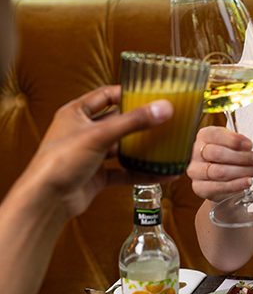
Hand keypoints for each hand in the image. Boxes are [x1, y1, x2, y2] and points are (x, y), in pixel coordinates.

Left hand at [25, 85, 174, 218]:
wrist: (46, 200)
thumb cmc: (59, 162)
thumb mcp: (100, 135)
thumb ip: (133, 122)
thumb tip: (162, 108)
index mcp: (76, 113)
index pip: (105, 95)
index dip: (127, 94)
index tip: (149, 96)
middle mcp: (83, 132)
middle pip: (117, 122)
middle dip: (139, 123)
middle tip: (162, 121)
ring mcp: (90, 155)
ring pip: (121, 148)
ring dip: (142, 149)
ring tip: (164, 145)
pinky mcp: (96, 176)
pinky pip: (123, 171)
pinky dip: (141, 173)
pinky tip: (160, 173)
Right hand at [187, 125, 252, 201]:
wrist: (220, 180)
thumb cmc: (228, 158)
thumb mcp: (233, 146)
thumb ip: (239, 145)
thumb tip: (249, 148)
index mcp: (204, 136)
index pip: (216, 135)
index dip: (234, 140)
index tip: (250, 145)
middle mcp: (196, 152)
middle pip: (218, 154)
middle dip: (242, 157)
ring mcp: (195, 171)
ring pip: (220, 171)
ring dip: (243, 171)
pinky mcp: (199, 187)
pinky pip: (218, 187)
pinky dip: (236, 185)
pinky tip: (248, 182)